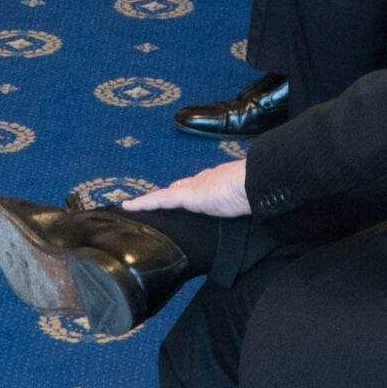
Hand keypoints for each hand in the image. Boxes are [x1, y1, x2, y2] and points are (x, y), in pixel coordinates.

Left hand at [120, 160, 250, 218]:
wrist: (257, 183)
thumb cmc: (256, 192)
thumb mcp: (246, 198)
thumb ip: (240, 200)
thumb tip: (250, 206)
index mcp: (216, 182)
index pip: (195, 186)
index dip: (183, 191)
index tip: (174, 193)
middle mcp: (202, 181)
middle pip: (177, 189)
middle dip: (164, 196)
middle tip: (148, 203)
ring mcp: (194, 188)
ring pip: (165, 195)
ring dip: (149, 201)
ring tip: (131, 206)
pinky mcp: (187, 196)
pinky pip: (160, 199)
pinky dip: (144, 203)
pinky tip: (129, 206)